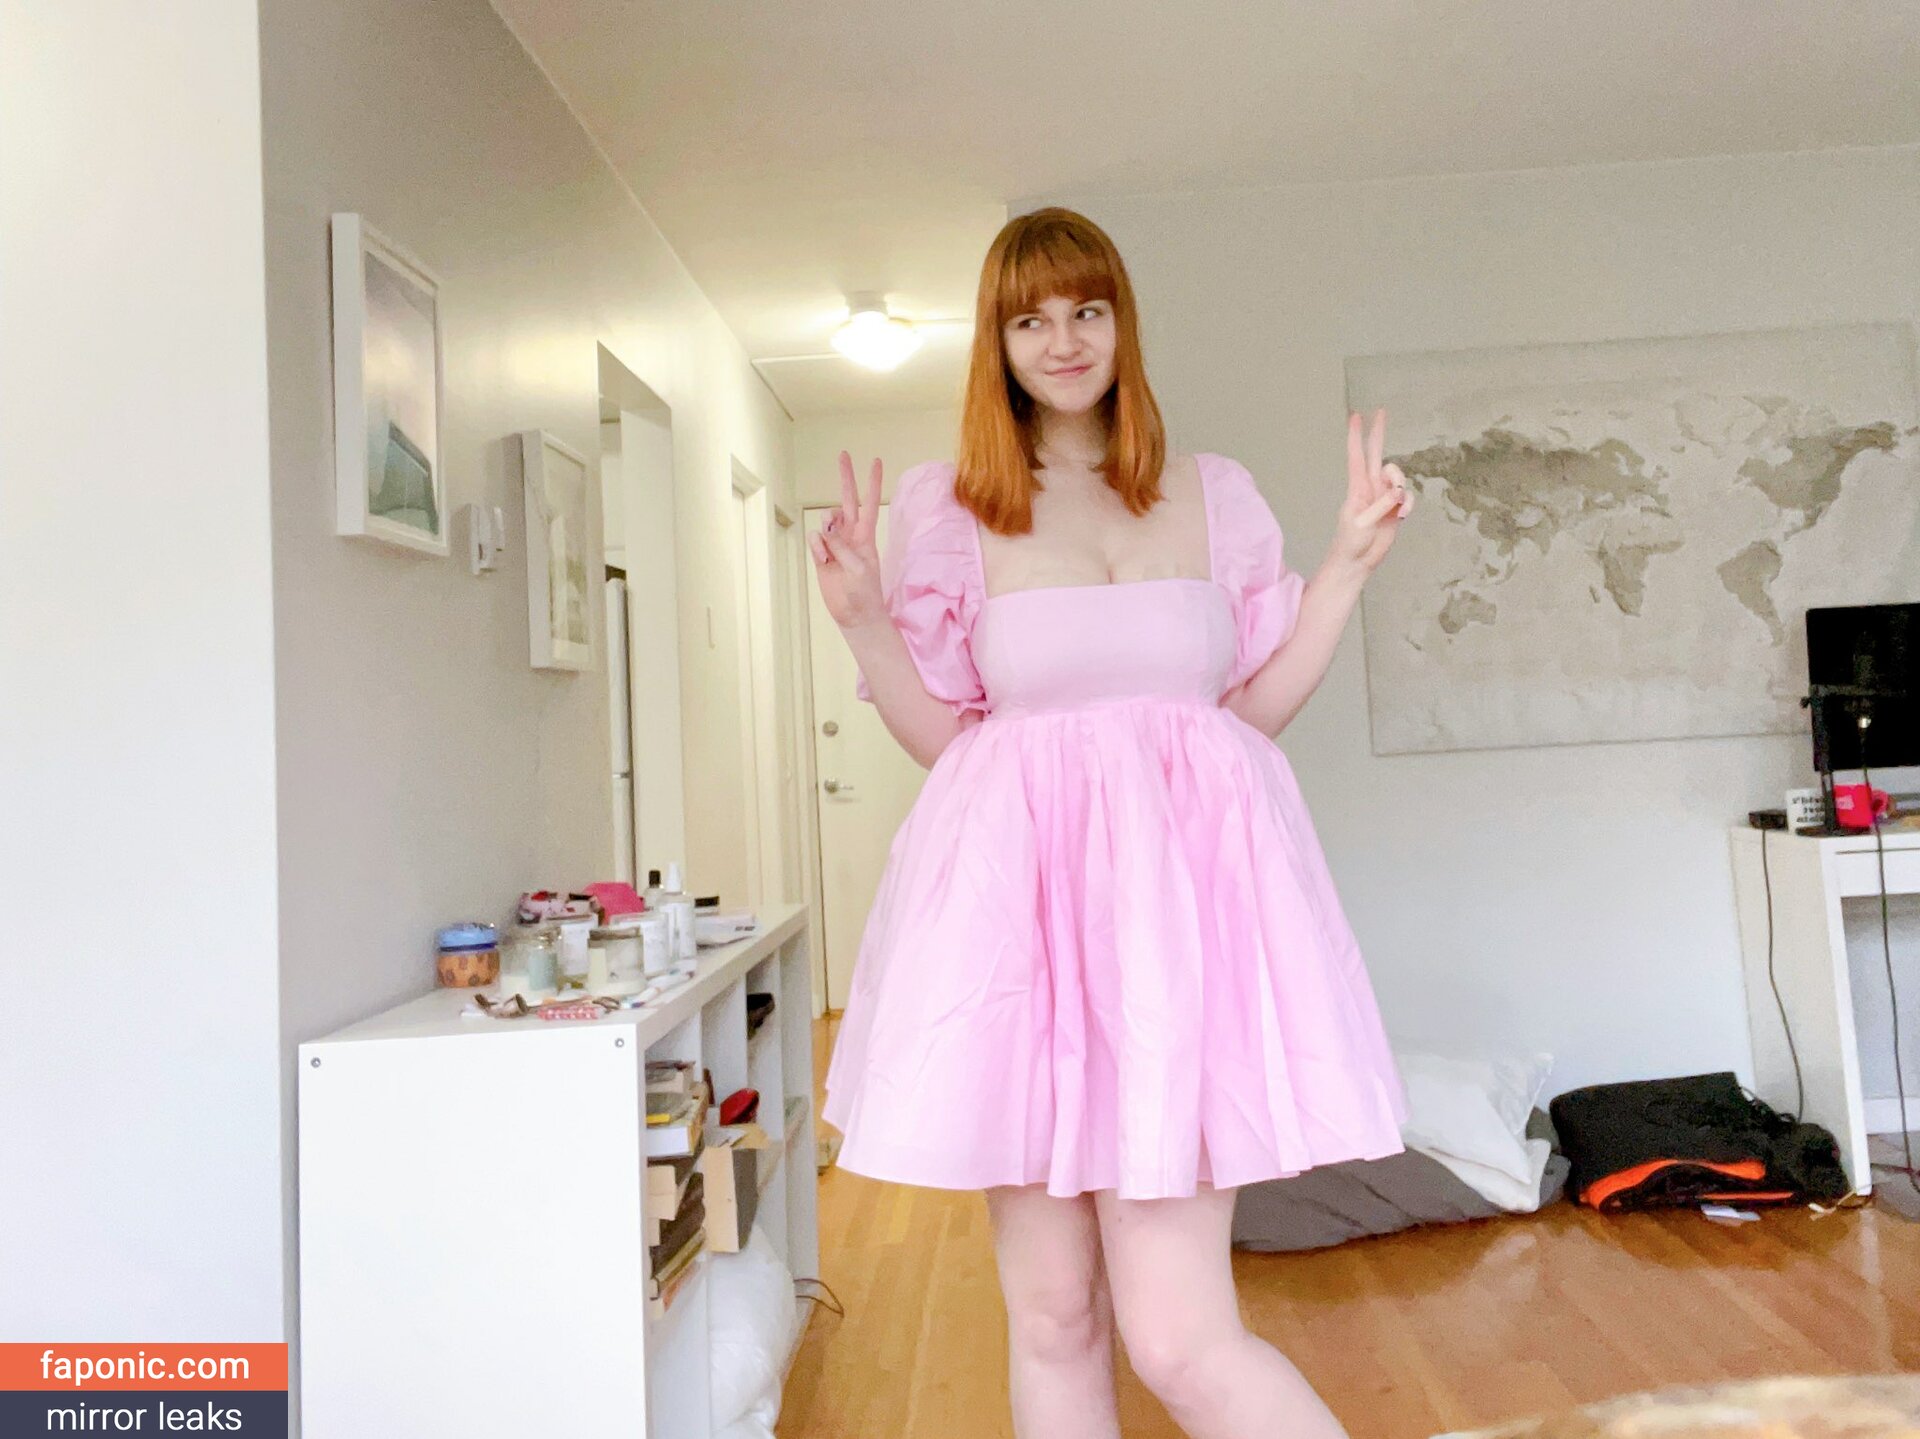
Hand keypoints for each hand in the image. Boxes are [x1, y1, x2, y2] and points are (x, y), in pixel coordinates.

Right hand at [808, 451, 887, 629]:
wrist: (854, 614)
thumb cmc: (864, 593)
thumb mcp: (858, 569)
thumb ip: (843, 548)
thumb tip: (826, 531)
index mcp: (866, 536)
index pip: (870, 503)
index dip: (872, 482)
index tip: (876, 461)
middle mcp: (851, 535)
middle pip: (847, 500)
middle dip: (846, 478)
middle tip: (843, 454)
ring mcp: (835, 544)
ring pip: (827, 520)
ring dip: (826, 527)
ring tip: (829, 549)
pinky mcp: (821, 555)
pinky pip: (815, 540)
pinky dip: (816, 548)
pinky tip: (823, 561)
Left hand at [1329, 408, 1412, 574]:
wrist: (1357, 561)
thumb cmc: (1351, 542)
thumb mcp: (1363, 523)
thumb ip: (1381, 505)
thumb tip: (1397, 493)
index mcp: (1357, 487)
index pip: (1357, 456)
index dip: (1356, 436)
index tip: (1355, 416)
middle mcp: (1370, 487)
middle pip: (1376, 454)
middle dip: (1378, 433)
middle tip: (1381, 411)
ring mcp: (1382, 497)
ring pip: (1397, 477)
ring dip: (1401, 485)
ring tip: (1397, 506)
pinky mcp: (1394, 509)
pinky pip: (1406, 498)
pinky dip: (1408, 504)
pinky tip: (1401, 516)